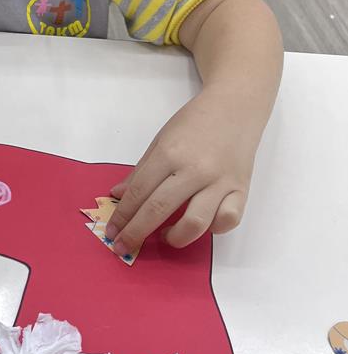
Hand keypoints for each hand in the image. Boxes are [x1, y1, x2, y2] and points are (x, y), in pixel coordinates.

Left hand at [105, 88, 255, 254]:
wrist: (235, 106)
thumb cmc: (195, 123)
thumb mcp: (161, 141)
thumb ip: (140, 171)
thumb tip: (118, 195)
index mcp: (170, 153)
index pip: (139, 192)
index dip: (123, 215)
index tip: (112, 231)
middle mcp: (195, 170)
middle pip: (159, 210)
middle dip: (136, 233)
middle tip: (123, 247)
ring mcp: (220, 182)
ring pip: (195, 224)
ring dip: (175, 238)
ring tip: (165, 237)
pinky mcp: (242, 190)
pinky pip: (228, 220)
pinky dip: (213, 229)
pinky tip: (202, 224)